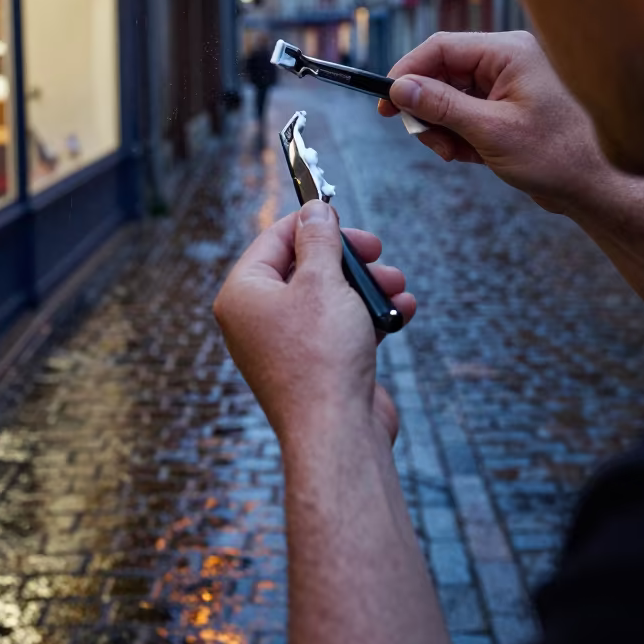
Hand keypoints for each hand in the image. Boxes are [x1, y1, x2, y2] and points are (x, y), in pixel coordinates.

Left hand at [213, 202, 415, 451]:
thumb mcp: (322, 282)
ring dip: (368, 287)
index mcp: (243, 295)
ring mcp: (287, 346)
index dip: (310, 223)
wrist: (338, 433)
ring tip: (397, 286)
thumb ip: (319, 241)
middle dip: (349, 259)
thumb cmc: (321, 355)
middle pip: (305, 268)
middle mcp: (258, 320)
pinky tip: (401, 310)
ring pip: (330, 298)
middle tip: (377, 250)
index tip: (343, 215)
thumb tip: (314, 210)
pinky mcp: (316, 367)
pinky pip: (342, 328)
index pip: (273, 240)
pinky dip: (370, 317)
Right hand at [379, 30, 612, 213]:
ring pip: (448, 96)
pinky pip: (464, 112)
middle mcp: (506, 60)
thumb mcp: (490, 132)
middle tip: (426, 140)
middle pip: (441, 73)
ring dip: (441, 127)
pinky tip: (469, 156)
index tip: (387, 102)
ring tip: (453, 154)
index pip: (441, 48)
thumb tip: (400, 88)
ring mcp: (506, 83)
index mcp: (508, 52)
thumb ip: (441, 106)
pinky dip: (457, 135)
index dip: (407, 72)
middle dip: (427, 109)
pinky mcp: (505, 106)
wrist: (594, 186)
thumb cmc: (556, 155)